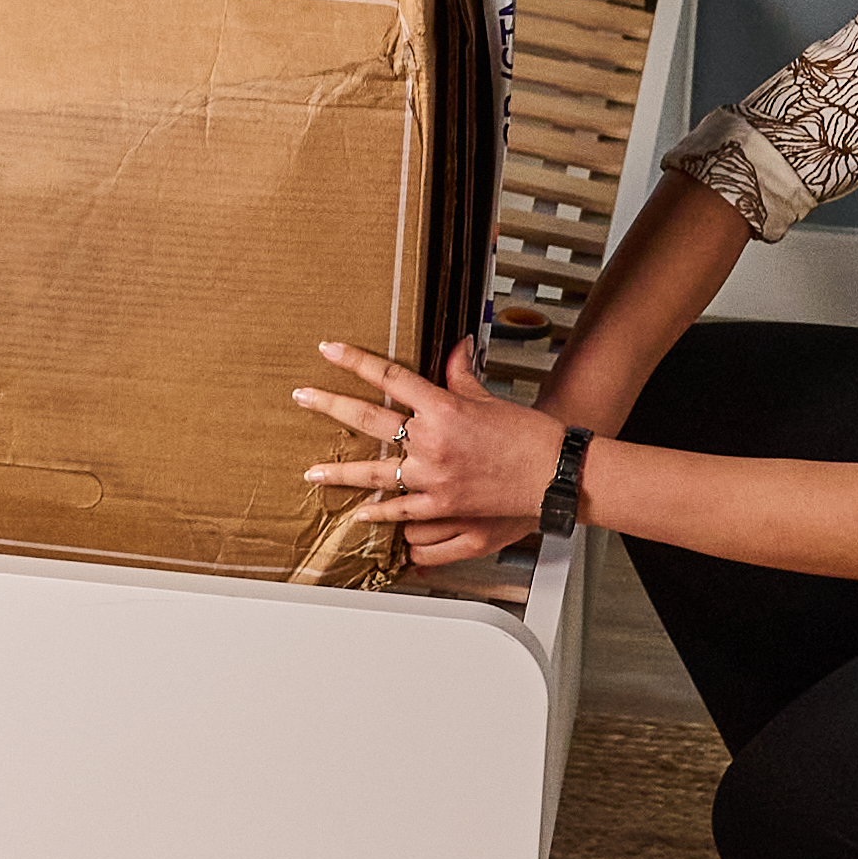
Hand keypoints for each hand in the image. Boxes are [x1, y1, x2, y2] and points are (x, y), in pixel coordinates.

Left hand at [298, 336, 563, 568]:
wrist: (554, 473)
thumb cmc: (527, 435)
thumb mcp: (488, 397)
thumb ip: (462, 374)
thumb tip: (455, 346)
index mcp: (444, 407)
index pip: (390, 376)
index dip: (356, 361)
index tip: (329, 350)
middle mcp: (433, 441)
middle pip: (370, 420)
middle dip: (331, 405)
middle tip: (303, 397)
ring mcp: (434, 477)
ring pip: (375, 473)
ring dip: (340, 472)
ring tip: (313, 471)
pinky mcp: (443, 507)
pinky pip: (400, 511)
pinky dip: (378, 512)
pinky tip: (359, 512)